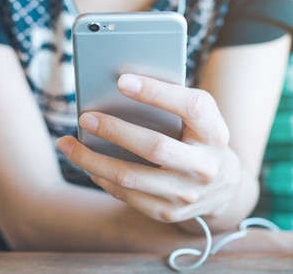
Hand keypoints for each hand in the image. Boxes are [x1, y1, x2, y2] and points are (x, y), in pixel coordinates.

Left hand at [57, 73, 241, 223]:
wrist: (225, 186)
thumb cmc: (201, 138)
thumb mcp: (201, 118)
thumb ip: (174, 102)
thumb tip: (122, 85)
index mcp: (216, 133)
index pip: (191, 108)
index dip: (157, 92)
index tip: (122, 80)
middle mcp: (206, 166)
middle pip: (154, 146)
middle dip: (114, 130)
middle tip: (85, 117)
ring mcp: (188, 193)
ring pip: (131, 177)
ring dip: (92, 160)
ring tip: (67, 143)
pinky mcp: (170, 212)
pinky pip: (127, 195)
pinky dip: (102, 178)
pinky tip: (86, 164)